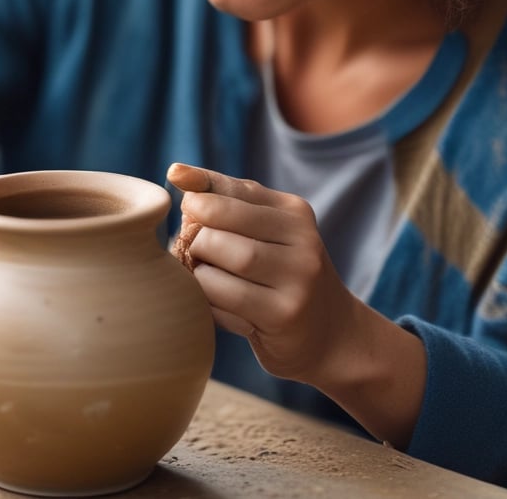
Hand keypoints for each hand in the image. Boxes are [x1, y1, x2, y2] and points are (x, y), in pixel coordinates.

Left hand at [166, 162, 425, 447]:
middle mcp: (303, 241)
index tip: (178, 188)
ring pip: (220, 264)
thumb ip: (224, 199)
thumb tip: (177, 172)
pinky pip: (224, 301)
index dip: (198, 191)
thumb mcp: (264, 230)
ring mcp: (297, 279)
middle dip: (196, 235)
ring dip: (198, 270)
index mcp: (294, 212)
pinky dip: (209, 301)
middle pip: (222, 225)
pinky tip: (217, 303)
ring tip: (202, 274)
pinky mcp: (284, 316)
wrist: (329, 333)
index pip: (234, 189)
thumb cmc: (279, 272)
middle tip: (191, 248)